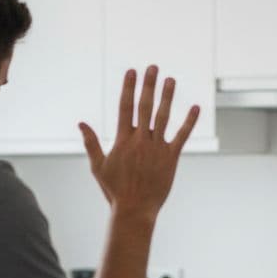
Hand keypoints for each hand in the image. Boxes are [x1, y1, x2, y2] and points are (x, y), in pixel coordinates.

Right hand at [77, 65, 199, 221]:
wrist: (134, 210)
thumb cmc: (114, 190)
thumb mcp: (98, 166)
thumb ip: (91, 143)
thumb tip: (81, 123)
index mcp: (123, 140)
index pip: (125, 107)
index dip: (128, 87)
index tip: (131, 72)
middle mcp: (141, 140)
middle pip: (145, 106)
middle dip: (149, 85)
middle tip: (153, 67)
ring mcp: (157, 148)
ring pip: (163, 117)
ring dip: (167, 97)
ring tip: (170, 80)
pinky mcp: (171, 158)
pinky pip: (182, 136)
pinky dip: (189, 122)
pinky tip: (195, 107)